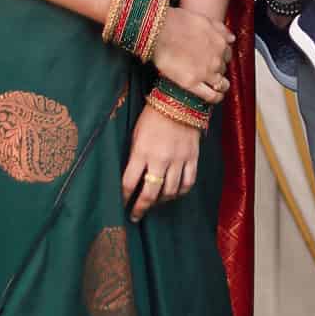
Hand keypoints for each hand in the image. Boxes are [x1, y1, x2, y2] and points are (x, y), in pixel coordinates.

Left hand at [122, 104, 199, 220]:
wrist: (180, 99)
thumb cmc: (153, 116)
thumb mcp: (137, 134)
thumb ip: (135, 156)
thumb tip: (131, 178)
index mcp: (142, 151)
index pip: (129, 183)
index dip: (124, 198)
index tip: (121, 204)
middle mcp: (160, 159)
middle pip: (150, 193)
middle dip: (140, 208)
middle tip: (135, 216)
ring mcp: (178, 159)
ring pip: (170, 192)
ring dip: (160, 201)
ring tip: (155, 203)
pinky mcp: (192, 157)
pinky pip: (188, 183)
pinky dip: (181, 192)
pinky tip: (174, 193)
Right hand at [152, 6, 233, 103]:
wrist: (159, 31)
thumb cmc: (178, 22)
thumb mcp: (204, 20)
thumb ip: (220, 29)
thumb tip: (232, 38)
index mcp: (220, 43)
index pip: (228, 54)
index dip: (222, 57)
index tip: (217, 59)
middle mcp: (216, 59)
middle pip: (224, 68)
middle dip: (218, 69)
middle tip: (210, 70)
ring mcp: (205, 72)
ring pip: (221, 83)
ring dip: (221, 85)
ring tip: (218, 87)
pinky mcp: (192, 83)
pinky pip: (210, 96)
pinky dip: (216, 98)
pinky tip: (216, 97)